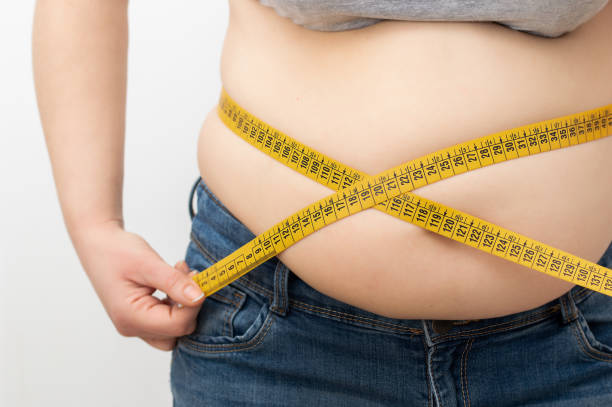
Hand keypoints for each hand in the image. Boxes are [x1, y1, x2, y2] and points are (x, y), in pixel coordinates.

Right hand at [70, 220, 204, 350]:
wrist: (98, 244)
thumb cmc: (117, 251)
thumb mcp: (149, 264)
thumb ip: (175, 283)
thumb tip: (199, 298)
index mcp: (131, 317)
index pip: (178, 324)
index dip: (194, 304)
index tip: (198, 278)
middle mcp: (132, 327)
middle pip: (177, 332)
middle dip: (190, 305)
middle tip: (189, 276)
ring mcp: (136, 324)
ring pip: (173, 328)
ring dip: (184, 304)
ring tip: (180, 274)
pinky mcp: (141, 316)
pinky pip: (166, 318)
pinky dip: (176, 301)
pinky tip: (175, 279)